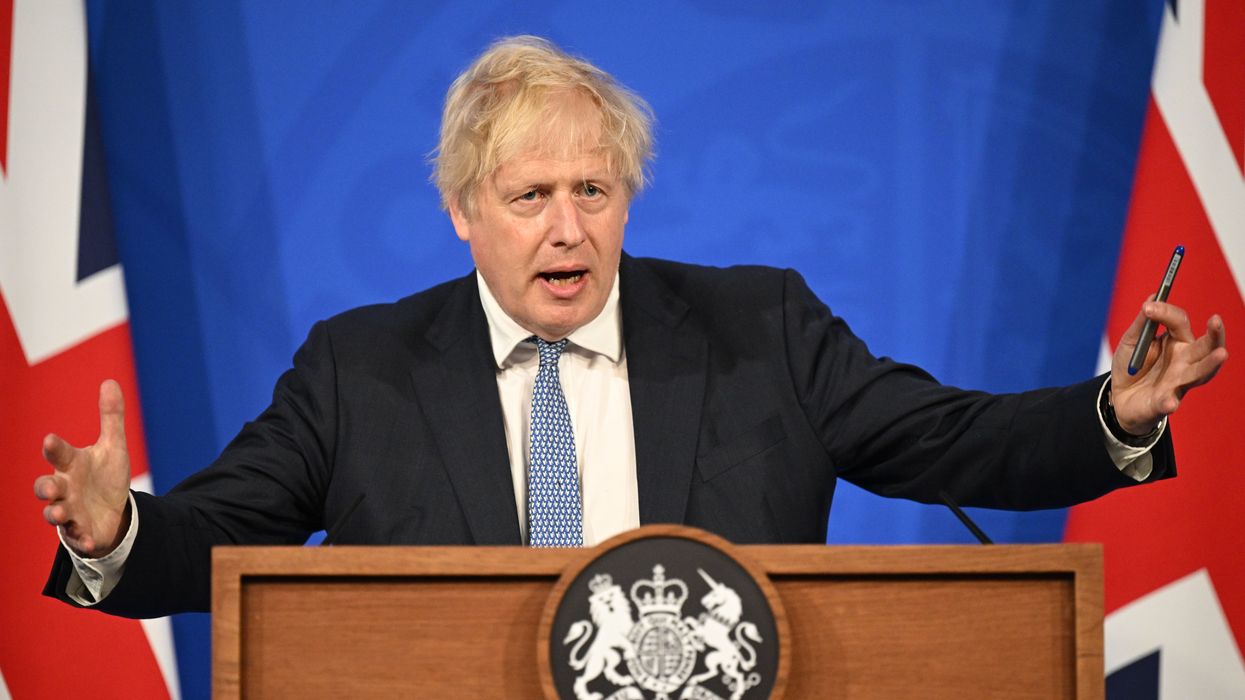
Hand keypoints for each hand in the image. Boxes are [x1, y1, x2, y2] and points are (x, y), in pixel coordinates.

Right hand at [33, 379, 133, 557]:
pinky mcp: (79, 531)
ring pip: (54, 513)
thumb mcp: (112, 446)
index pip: (59, 454)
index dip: (54, 448)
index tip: (50, 440)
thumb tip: (109, 382)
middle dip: (46, 486)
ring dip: (55, 513)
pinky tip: (87, 540)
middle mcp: (64, 488)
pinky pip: (76, 536)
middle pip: (46, 487)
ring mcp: (69, 511)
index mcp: (71, 465)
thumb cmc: (105, 476)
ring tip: (58, 512)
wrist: (112, 510)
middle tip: (51, 485)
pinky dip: (80, 538)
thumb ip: (110, 417)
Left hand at [1111, 298, 1227, 434]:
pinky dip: (1169, 402)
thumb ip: (1142, 322)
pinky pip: (1170, 401)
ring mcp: (1178, 382)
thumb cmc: (1132, 365)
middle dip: (1214, 334)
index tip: (1147, 308)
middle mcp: (1185, 361)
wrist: (1119, 397)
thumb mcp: (1131, 341)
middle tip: (1215, 320)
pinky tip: (1170, 402)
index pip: (1179, 322)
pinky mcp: (1165, 402)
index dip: (1166, 312)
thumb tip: (1152, 296)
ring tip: (1222, 354)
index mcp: (1176, 342)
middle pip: (1205, 346)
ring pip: (1200, 373)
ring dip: (1210, 364)